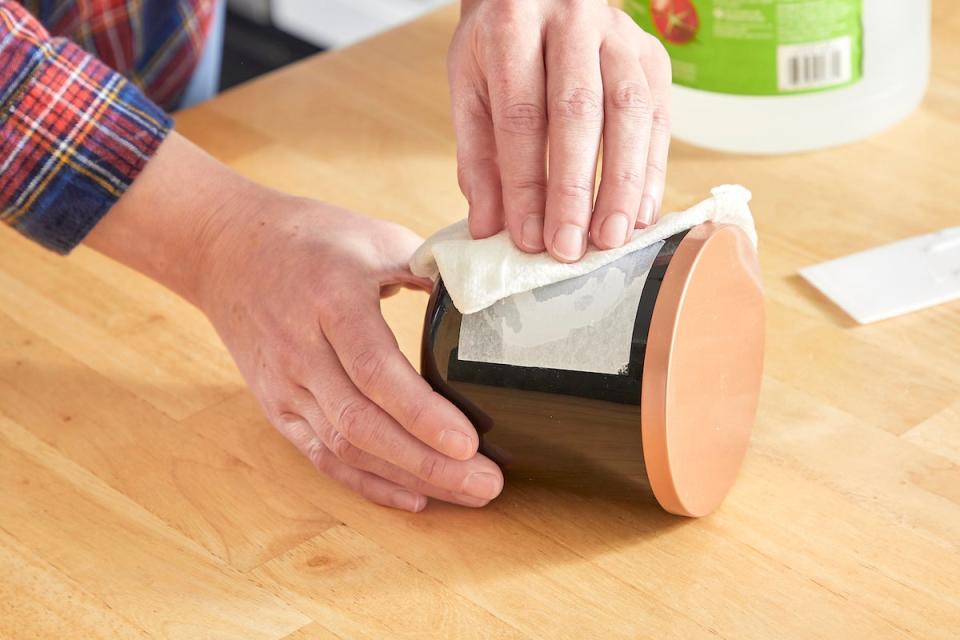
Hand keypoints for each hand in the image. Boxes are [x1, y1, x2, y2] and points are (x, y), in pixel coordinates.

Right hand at [86, 134, 503, 511]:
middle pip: (363, 423)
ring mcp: (285, 384)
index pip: (375, 370)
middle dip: (429, 462)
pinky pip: (322, 456)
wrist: (227, 250)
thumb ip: (431, 269)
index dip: (421, 413)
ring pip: (345, 448)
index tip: (469, 442)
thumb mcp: (374, 236)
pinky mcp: (277, 407)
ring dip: (409, 478)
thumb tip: (489, 299)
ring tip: (468, 493)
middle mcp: (302, 349)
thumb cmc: (312, 239)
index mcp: (333, 300)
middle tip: (487, 483)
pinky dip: (368, 482)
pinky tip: (415, 496)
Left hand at [449, 0, 671, 260]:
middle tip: (570, 247)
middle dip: (574, 189)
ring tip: (611, 238)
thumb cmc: (500, 48)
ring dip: (622, 184)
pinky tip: (639, 213)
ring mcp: (619, 34)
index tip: (529, 238)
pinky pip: (658, 116)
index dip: (526, 183)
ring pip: (628, 112)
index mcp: (514, 25)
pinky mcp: (652, 53)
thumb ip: (478, 158)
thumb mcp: (470, 90)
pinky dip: (650, 170)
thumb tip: (487, 228)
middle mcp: (571, 20)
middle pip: (578, 112)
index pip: (521, 115)